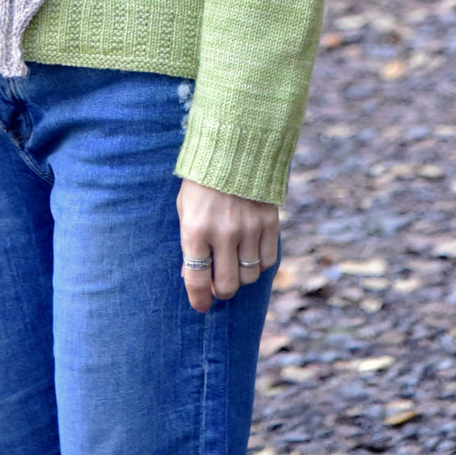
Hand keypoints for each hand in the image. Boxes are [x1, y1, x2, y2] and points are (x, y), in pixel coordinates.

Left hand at [176, 178, 278, 312]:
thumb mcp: (185, 208)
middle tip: (219, 285)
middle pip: (227, 286)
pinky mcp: (269, 223)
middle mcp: (223, 233)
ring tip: (234, 262)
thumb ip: (190, 242)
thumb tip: (195, 275)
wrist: (234, 148)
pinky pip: (267, 262)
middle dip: (221, 292)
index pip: (197, 279)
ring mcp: (249, 229)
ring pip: (249, 278)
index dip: (199, 299)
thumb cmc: (202, 182)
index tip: (201, 306)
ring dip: (240, 276)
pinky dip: (259, 264)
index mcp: (196, 229)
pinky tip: (251, 252)